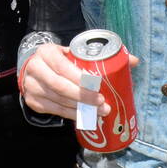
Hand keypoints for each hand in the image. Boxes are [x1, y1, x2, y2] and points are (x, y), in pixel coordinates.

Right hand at [19, 43, 138, 121]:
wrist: (33, 66)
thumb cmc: (60, 59)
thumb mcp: (73, 51)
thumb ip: (101, 56)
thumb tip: (134, 61)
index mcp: (47, 52)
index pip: (63, 67)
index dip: (80, 79)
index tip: (98, 87)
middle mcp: (35, 69)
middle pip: (60, 87)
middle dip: (84, 98)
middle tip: (103, 105)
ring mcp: (32, 87)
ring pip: (59, 101)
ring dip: (80, 109)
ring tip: (99, 112)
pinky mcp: (33, 102)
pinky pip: (56, 111)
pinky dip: (72, 115)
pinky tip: (85, 116)